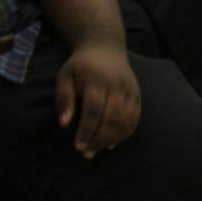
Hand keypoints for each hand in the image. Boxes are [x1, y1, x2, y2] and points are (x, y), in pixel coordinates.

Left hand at [56, 42, 141, 157]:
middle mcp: (117, 85)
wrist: (106, 47)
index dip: (87, 130)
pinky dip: (126, 132)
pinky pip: (135, 117)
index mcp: (98, 80)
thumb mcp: (65, 76)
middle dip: (100, 139)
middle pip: (113, 117)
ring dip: (113, 139)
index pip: (94, 110)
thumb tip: (64, 123)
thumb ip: (63, 98)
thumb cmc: (81, 65)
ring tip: (98, 150)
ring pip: (126, 120)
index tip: (78, 146)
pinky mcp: (137, 93)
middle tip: (87, 153)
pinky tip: (113, 143)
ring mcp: (130, 89)